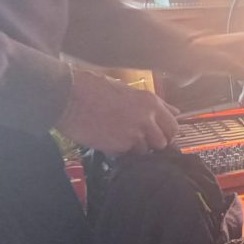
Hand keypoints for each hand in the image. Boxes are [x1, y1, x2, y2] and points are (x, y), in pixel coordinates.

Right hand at [56, 70, 178, 154]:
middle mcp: (148, 118)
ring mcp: (136, 133)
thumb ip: (154, 104)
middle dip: (153, 144)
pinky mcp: (121, 145)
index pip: (173, 126)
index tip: (157, 135)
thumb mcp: (127, 90)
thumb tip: (175, 111)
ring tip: (118, 137)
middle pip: (163, 142)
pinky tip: (108, 140)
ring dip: (135, 148)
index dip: (165, 133)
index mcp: (151, 102)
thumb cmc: (92, 89)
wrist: (67, 96)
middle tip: (138, 140)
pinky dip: (120, 151)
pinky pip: (127, 154)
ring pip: (146, 151)